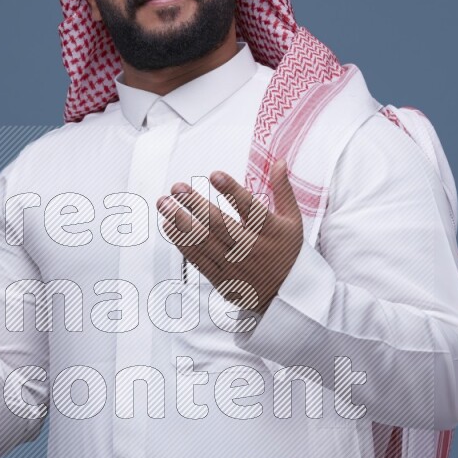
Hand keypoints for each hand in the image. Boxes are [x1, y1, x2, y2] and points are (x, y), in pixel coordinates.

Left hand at [156, 159, 302, 315]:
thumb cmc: (287, 252)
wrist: (286, 296)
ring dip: (181, 222)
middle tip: (177, 188)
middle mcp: (252, 249)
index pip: (250, 208)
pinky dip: (182, 243)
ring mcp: (235, 266)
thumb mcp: (292, 221)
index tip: (214, 175)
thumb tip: (279, 161)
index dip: (232, 190)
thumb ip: (283, 190)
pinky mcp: (223, 281)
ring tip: (165, 204)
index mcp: (271, 232)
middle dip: (195, 204)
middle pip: (220, 224)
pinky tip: (169, 226)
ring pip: (204, 242)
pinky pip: (198, 260)